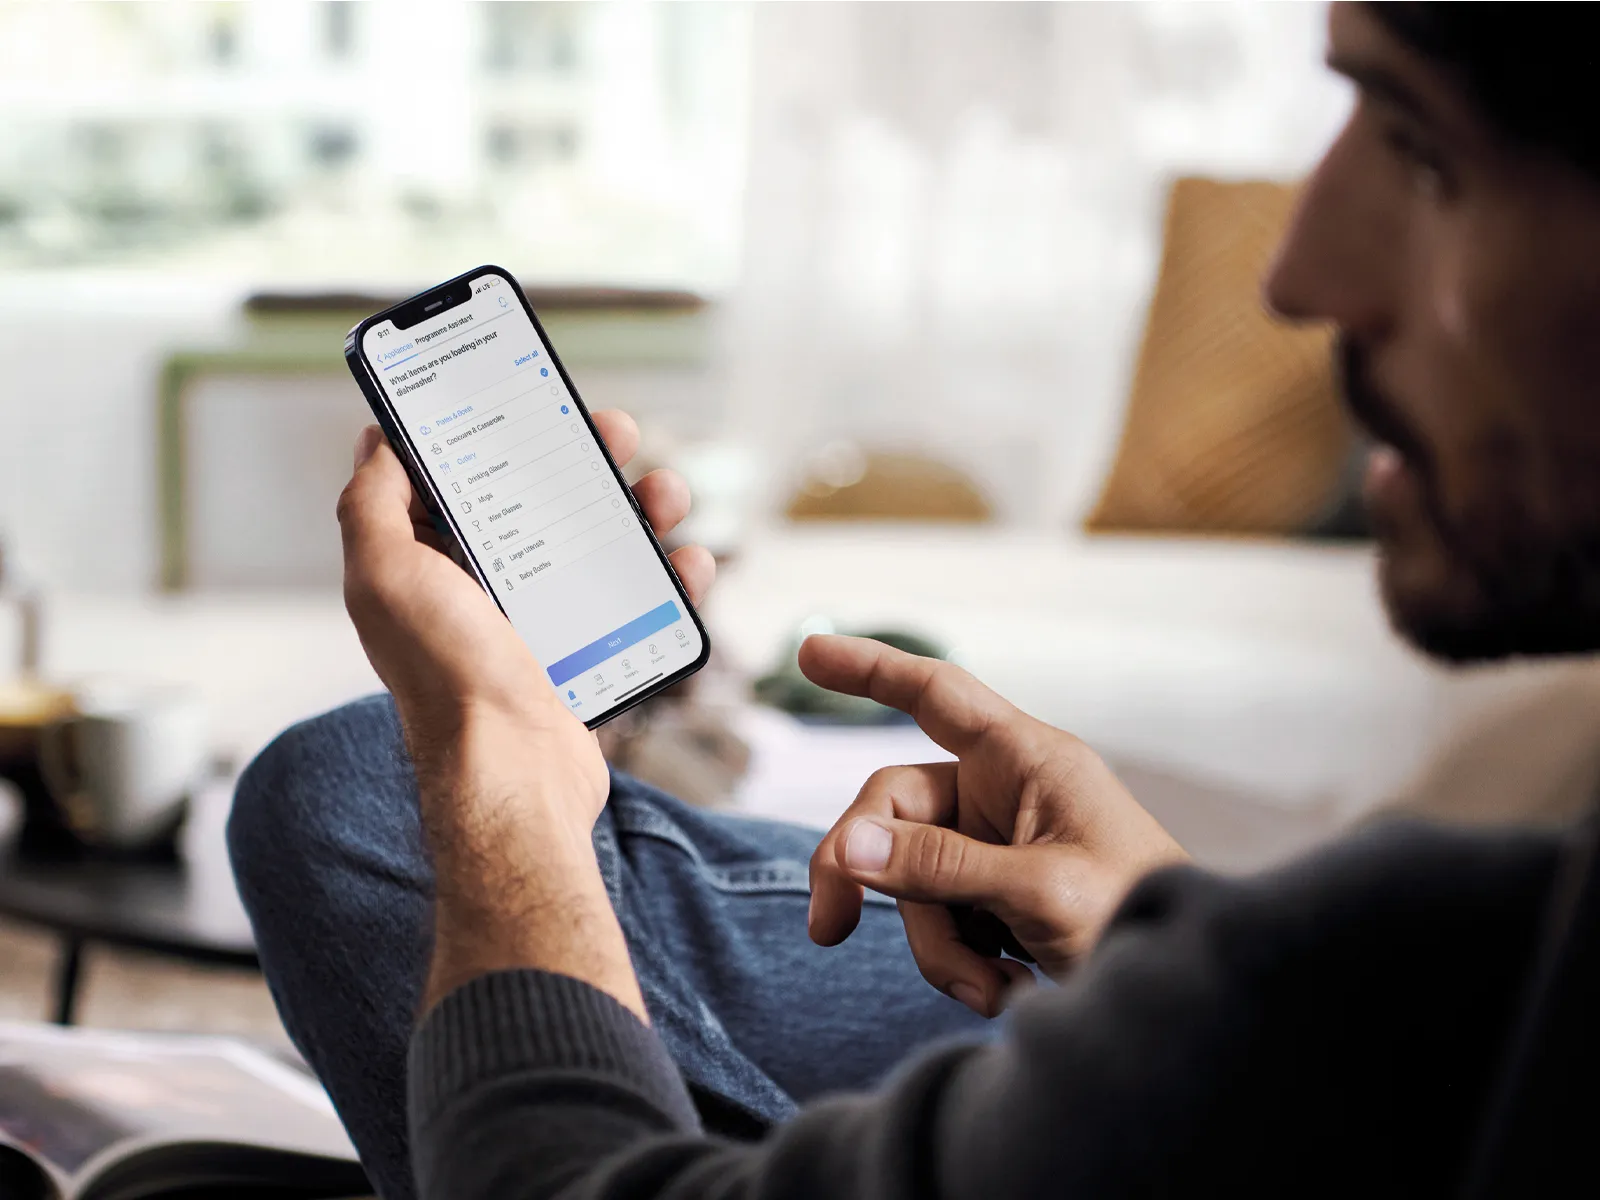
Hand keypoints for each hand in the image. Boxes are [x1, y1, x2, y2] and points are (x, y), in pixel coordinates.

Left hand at [337, 413, 713, 1019]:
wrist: (515, 772)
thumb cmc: (447, 676)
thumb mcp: (385, 574)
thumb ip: (371, 501)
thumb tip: (376, 435)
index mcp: (431, 560)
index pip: (465, 472)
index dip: (497, 428)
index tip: (533, 394)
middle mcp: (484, 585)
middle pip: (543, 495)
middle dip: (585, 456)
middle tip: (616, 433)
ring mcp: (542, 617)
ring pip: (601, 539)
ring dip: (641, 506)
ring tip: (665, 496)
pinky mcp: (592, 648)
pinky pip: (639, 597)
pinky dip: (672, 575)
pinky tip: (689, 562)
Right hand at [804, 635, 1185, 1017]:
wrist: (1183, 997)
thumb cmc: (1138, 915)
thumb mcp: (1039, 890)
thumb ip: (940, 866)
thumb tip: (850, 844)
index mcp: (1025, 759)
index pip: (935, 695)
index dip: (870, 668)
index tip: (808, 653)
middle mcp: (1003, 793)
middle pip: (894, 808)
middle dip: (865, 872)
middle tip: (829, 930)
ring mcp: (995, 846)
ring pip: (910, 877)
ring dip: (937, 944)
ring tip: (990, 990)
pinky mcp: (995, 897)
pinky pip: (939, 918)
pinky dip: (960, 961)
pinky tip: (1007, 990)